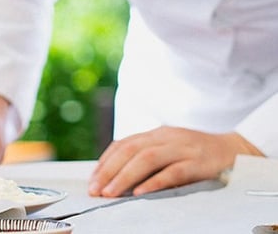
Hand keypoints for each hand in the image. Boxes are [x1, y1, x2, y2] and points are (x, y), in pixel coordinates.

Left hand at [88, 126, 263, 196]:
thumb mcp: (167, 148)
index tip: (92, 179)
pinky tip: (141, 192)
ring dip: (125, 177)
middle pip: (130, 150)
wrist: (234, 150)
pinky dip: (154, 182)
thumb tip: (115, 176)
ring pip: (147, 159)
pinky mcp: (197, 163)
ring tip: (111, 193)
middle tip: (96, 189)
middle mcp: (166, 137)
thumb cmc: (195, 153)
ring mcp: (182, 148)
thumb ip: (145, 156)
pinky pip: (173, 172)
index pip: (122, 144)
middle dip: (109, 171)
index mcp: (155, 133)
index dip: (105, 162)